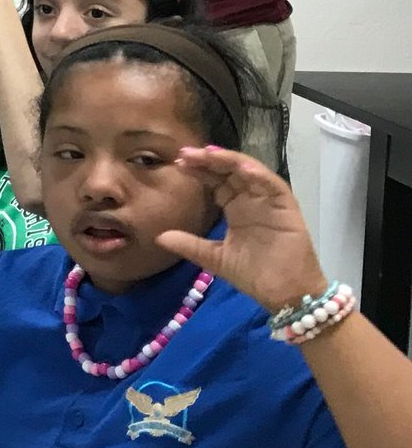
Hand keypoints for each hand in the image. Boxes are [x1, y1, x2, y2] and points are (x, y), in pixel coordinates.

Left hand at [156, 146, 328, 313]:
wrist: (284, 294)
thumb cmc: (254, 275)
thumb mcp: (214, 258)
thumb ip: (189, 245)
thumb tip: (159, 237)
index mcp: (236, 208)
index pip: (216, 182)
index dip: (200, 171)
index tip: (179, 163)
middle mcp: (252, 200)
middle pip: (229, 172)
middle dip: (209, 160)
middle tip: (187, 153)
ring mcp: (270, 201)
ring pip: (250, 172)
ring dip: (230, 161)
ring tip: (209, 154)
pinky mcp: (287, 207)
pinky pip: (274, 185)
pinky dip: (260, 175)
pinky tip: (242, 169)